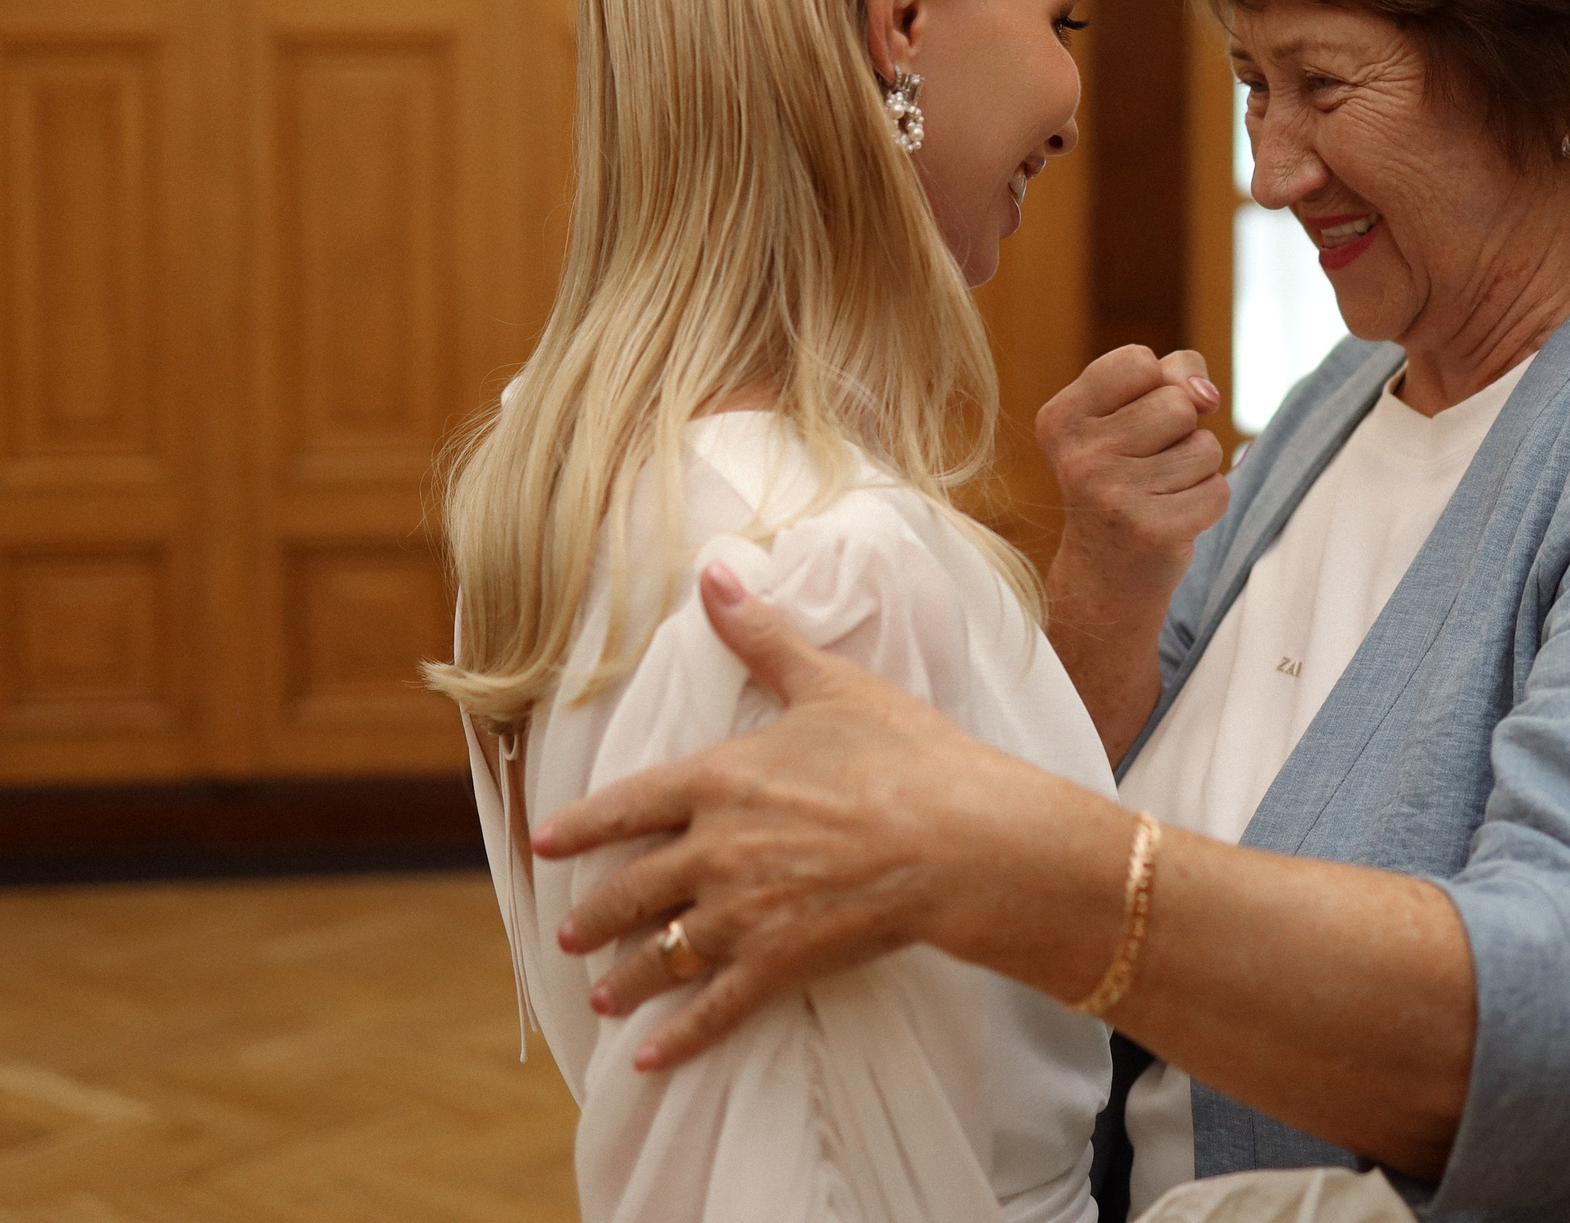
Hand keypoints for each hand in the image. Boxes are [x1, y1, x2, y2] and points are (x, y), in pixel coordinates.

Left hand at [534, 565, 1122, 1069]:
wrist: (958, 838)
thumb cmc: (902, 753)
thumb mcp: (829, 683)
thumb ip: (762, 636)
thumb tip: (714, 574)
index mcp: (721, 779)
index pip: (629, 804)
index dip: (584, 826)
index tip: (547, 843)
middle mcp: (716, 850)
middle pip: (633, 889)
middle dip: (596, 915)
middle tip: (571, 932)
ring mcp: (743, 913)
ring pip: (663, 954)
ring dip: (627, 977)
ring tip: (604, 994)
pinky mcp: (779, 963)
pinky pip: (715, 1008)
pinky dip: (679, 1037)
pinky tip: (651, 1059)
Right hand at [1039, 346, 1227, 575]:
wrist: (1105, 573)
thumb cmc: (1124, 477)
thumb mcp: (1128, 414)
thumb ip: (1171, 376)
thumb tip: (1207, 396)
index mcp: (1061, 418)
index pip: (1139, 361)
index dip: (1156, 386)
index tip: (1133, 422)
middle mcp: (1078, 456)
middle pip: (1178, 404)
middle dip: (1181, 431)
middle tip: (1148, 467)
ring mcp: (1111, 495)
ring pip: (1205, 446)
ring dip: (1197, 468)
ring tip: (1161, 492)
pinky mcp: (1150, 530)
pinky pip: (1218, 490)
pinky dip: (1208, 503)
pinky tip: (1173, 518)